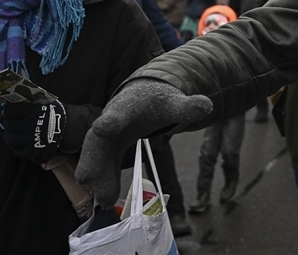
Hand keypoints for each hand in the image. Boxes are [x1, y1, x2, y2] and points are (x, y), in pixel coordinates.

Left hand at [1, 100, 66, 162]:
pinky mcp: (32, 151)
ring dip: (9, 135)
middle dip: (7, 122)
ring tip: (13, 133)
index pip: (10, 111)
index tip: (8, 111)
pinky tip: (20, 142)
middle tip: (10, 121)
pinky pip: (17, 150)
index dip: (7, 111)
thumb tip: (9, 106)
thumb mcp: (44, 103)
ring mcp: (30, 139)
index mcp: (33, 111)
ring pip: (9, 139)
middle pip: (8, 125)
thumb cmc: (55, 114)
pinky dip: (16, 146)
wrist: (70, 128)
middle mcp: (30, 125)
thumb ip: (28, 104)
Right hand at [75, 79, 212, 206]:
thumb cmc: (157, 100)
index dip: (112, 119)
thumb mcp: (174, 103)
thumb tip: (207, 105)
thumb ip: (188, 107)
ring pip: (94, 155)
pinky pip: (100, 165)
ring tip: (105, 201)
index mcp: (128, 105)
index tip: (104, 127)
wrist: (144, 97)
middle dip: (93, 157)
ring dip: (97, 176)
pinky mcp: (106, 148)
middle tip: (90, 180)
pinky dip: (102, 180)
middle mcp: (110, 119)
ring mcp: (105, 135)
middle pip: (97, 139)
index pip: (118, 111)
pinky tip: (107, 200)